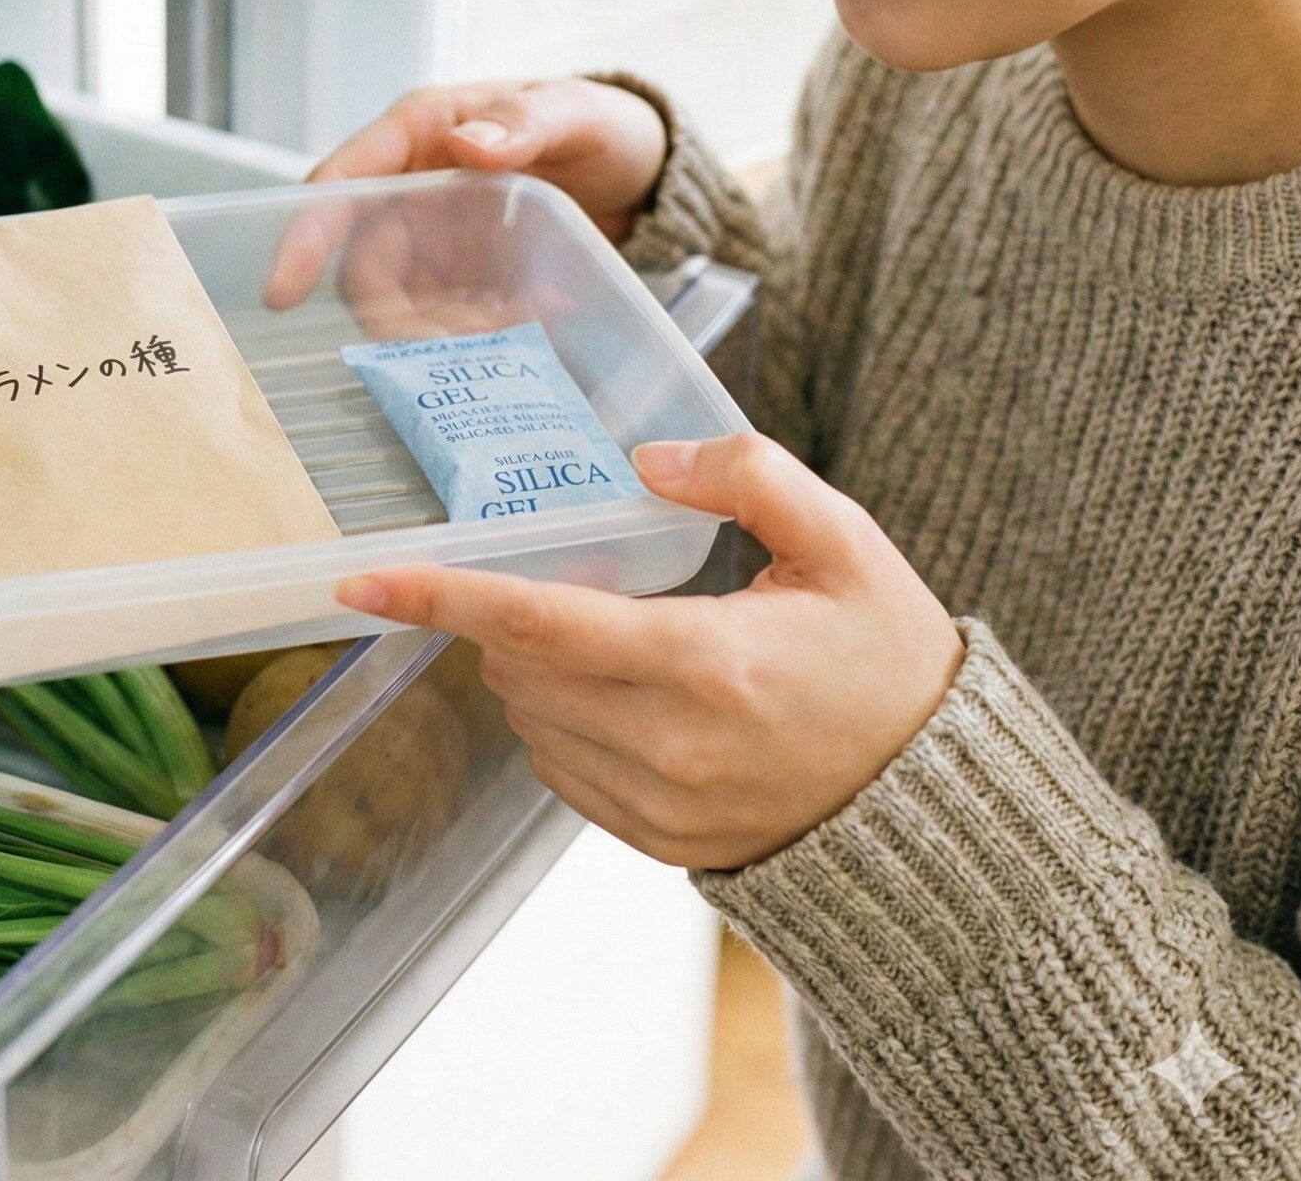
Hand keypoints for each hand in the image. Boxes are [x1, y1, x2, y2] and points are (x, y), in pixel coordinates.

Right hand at [264, 79, 668, 309]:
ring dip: (437, 334)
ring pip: (403, 304)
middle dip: (392, 316)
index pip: (343, 181)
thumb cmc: (601, 125)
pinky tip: (524, 337)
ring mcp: (438, 239)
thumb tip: (469, 143)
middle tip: (445, 353)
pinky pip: (447, 321)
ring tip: (502, 342)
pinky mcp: (465, 280)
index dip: (304, 235)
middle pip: (366, 264)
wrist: (641, 174)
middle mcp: (414, 189)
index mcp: (423, 132)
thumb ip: (528, 121)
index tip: (281, 292)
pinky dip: (475, 339)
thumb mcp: (577, 112)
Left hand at [334, 434, 965, 870]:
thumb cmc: (890, 663)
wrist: (939, 808)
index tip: (360, 580)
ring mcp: (662, 804)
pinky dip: (563, 723)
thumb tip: (646, 459)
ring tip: (608, 635)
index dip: (441, 597)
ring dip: (533, 669)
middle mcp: (670, 744)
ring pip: (531, 722)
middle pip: (520, 669)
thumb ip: (747, 475)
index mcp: (706, 663)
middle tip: (564, 574)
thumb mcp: (845, 542)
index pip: (536, 623)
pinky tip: (622, 694)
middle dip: (508, 615)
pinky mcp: (659, 842)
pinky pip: (563, 773)